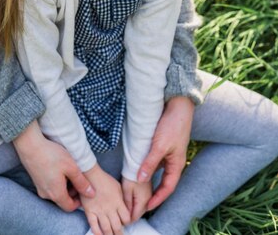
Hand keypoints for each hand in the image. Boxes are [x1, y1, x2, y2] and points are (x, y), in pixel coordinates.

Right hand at [13, 121, 94, 210]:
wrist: (30, 145)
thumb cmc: (52, 155)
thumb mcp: (71, 167)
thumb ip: (82, 182)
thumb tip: (91, 194)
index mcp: (56, 194)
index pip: (69, 207)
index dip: (78, 201)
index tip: (83, 189)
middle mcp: (46, 194)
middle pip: (62, 200)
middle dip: (72, 192)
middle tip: (77, 178)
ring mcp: (39, 187)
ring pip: (55, 192)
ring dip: (64, 186)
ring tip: (68, 171)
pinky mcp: (36, 180)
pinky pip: (49, 186)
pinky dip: (56, 181)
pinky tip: (58, 168)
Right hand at [81, 164, 129, 234]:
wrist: (90, 175)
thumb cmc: (104, 179)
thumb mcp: (118, 186)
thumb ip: (122, 198)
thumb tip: (125, 207)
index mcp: (118, 202)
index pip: (126, 219)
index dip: (126, 223)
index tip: (125, 223)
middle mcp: (110, 209)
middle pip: (117, 227)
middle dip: (119, 233)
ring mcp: (99, 211)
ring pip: (106, 229)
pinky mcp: (90, 211)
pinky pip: (94, 226)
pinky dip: (97, 233)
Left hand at [121, 177, 151, 222]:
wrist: (138, 164)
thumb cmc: (130, 175)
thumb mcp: (126, 190)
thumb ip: (127, 205)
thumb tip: (126, 217)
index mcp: (143, 201)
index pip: (135, 217)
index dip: (126, 220)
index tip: (118, 217)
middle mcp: (149, 200)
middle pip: (139, 214)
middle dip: (130, 215)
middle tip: (120, 210)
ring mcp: (149, 195)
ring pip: (140, 209)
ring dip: (133, 209)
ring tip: (123, 204)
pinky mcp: (148, 191)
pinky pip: (142, 202)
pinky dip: (135, 203)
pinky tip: (129, 198)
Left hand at [137, 96, 193, 210]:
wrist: (178, 105)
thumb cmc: (172, 125)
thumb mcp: (160, 145)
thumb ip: (150, 162)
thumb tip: (140, 179)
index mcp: (177, 164)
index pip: (167, 188)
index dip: (158, 199)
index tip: (146, 207)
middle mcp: (173, 161)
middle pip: (163, 181)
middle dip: (153, 192)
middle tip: (140, 200)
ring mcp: (168, 152)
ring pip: (157, 170)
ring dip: (148, 178)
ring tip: (136, 185)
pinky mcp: (163, 144)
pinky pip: (154, 159)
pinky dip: (147, 164)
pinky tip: (137, 164)